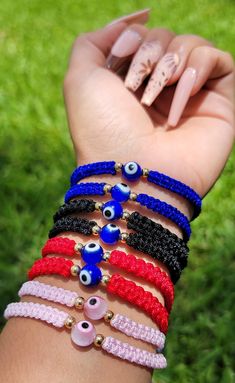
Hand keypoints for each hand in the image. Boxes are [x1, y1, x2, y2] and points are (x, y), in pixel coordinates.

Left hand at [63, 14, 233, 196]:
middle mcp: (161, 89)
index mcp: (131, 83)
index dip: (132, 39)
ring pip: (191, 45)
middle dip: (149, 52)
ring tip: (157, 96)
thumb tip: (142, 16)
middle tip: (137, 87)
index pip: (142, 38)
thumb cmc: (103, 128)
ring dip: (170, 63)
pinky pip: (218, 60)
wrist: (133, 173)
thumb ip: (95, 40)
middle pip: (165, 38)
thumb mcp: (80, 78)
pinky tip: (181, 95)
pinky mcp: (218, 104)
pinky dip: (197, 69)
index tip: (121, 56)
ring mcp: (189, 97)